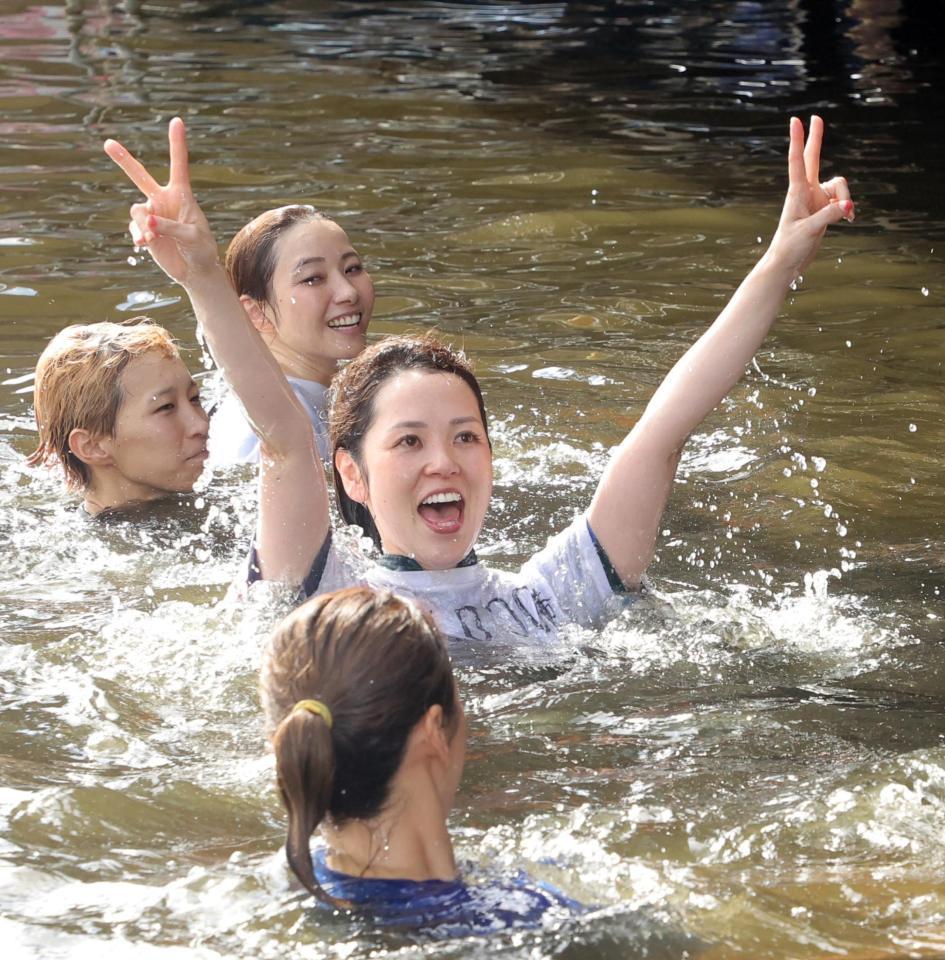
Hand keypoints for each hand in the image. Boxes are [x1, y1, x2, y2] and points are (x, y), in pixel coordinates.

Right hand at [104, 118, 220, 287]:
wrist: (195, 271)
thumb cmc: (201, 250)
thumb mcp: (192, 237)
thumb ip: (170, 226)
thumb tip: (146, 221)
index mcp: (182, 196)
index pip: (179, 165)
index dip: (177, 143)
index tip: (177, 121)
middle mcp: (164, 201)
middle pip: (140, 176)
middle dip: (123, 160)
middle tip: (108, 143)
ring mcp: (152, 215)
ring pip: (136, 211)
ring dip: (142, 224)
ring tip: (154, 238)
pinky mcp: (144, 231)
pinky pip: (133, 228)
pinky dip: (138, 235)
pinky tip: (145, 244)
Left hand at [767, 115, 854, 279]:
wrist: (787, 263)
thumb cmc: (790, 247)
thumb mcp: (809, 231)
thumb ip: (829, 216)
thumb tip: (847, 207)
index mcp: (797, 193)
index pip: (797, 161)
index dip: (798, 140)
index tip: (796, 121)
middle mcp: (806, 192)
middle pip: (813, 159)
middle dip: (816, 139)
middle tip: (816, 117)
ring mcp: (816, 199)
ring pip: (840, 186)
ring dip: (846, 198)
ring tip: (846, 216)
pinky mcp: (824, 208)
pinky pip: (842, 200)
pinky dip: (847, 208)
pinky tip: (849, 218)